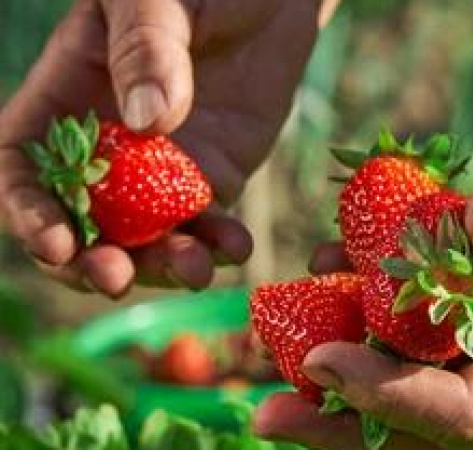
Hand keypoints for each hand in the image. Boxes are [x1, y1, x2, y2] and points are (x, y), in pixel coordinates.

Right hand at [0, 0, 320, 296]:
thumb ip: (144, 50)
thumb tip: (148, 123)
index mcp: (68, 97)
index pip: (22, 168)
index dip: (29, 213)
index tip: (57, 245)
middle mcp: (109, 145)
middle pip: (81, 222)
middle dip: (92, 260)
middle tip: (118, 278)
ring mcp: (163, 168)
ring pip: (146, 238)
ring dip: (161, 266)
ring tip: (195, 271)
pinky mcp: (215, 175)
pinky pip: (209, 224)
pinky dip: (219, 245)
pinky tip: (237, 247)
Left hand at [253, 161, 472, 448]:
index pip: (468, 415)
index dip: (392, 397)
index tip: (323, 364)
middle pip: (426, 419)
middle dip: (347, 417)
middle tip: (267, 411)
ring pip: (421, 370)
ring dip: (354, 354)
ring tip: (286, 328)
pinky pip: (436, 318)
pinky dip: (387, 299)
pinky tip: (342, 262)